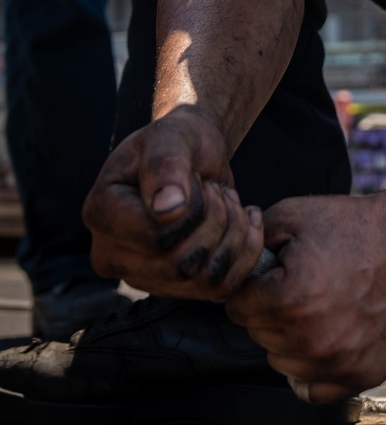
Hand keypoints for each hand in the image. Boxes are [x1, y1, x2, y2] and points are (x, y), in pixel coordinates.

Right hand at [83, 105, 263, 298]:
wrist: (193, 154)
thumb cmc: (177, 140)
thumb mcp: (171, 136)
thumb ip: (165, 164)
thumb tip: (166, 210)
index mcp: (101, 215)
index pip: (157, 238)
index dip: (193, 209)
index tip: (197, 179)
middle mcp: (112, 255)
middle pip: (181, 265)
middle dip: (217, 220)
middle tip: (216, 189)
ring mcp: (143, 277)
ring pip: (204, 279)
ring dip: (233, 233)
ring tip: (228, 200)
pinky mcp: (175, 288)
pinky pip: (221, 288)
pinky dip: (245, 250)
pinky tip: (244, 218)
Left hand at [226, 188, 385, 400]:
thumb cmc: (357, 226)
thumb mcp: (295, 215)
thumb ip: (252, 240)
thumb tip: (233, 261)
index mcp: (290, 301)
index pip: (238, 307)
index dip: (254, 284)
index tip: (276, 272)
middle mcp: (312, 341)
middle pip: (258, 334)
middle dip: (272, 308)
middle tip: (305, 283)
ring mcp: (339, 363)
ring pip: (281, 362)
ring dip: (290, 339)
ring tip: (321, 305)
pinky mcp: (362, 376)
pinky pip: (313, 389)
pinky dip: (313, 368)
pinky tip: (327, 336)